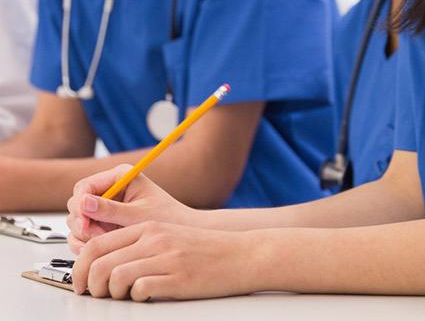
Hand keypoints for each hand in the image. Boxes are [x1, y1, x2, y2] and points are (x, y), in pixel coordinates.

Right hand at [66, 165, 193, 252]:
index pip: (85, 186)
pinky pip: (82, 233)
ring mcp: (104, 207)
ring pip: (77, 221)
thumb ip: (111, 210)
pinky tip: (100, 249)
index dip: (80, 205)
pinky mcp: (102, 223)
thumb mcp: (138, 214)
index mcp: (120, 176)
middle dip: (82, 223)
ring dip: (84, 235)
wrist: (179, 231)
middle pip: (77, 204)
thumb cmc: (166, 218)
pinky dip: (86, 243)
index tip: (85, 224)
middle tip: (96, 237)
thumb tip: (83, 203)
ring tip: (104, 244)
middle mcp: (109, 189)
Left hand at [72, 220, 257, 300]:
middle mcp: (155, 239)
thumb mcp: (169, 237)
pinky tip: (147, 295)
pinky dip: (136, 297)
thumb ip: (139, 244)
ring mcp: (166, 258)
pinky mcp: (178, 278)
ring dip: (111, 293)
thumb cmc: (207, 249)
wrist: (243, 254)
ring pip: (115, 277)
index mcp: (149, 228)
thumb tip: (102, 264)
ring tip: (123, 296)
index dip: (79, 268)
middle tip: (95, 295)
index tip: (80, 283)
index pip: (96, 244)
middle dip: (89, 284)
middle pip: (99, 262)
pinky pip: (140, 290)